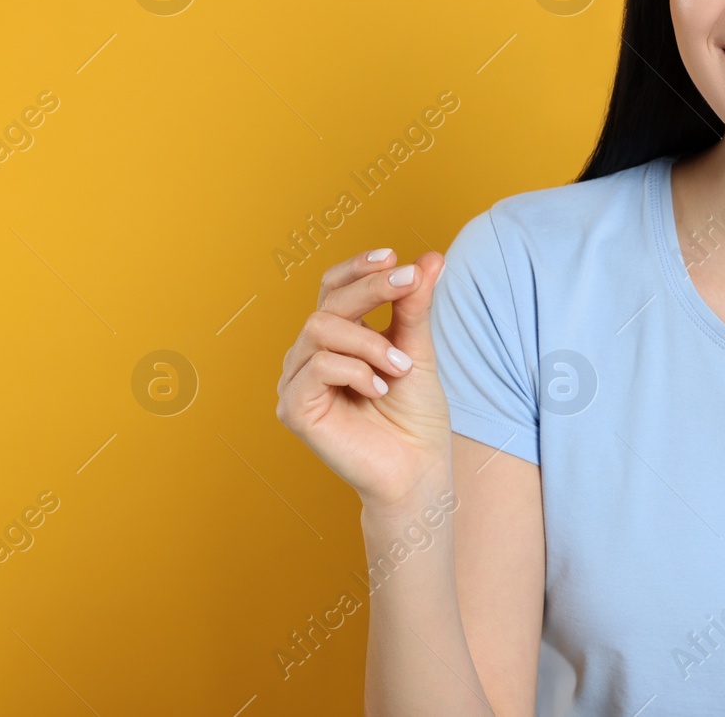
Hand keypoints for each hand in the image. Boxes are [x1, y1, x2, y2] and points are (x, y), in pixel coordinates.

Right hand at [276, 247, 453, 511]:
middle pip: (328, 302)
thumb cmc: (415, 414)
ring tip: (400, 367)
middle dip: (373, 288)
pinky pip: (316, 366)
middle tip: (411, 283)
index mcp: (335, 338)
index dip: (358, 267)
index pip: (333, 287)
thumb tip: (431, 258)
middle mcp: (308, 355)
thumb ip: (415, 305)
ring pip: (320, 329)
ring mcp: (297, 382)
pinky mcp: (293, 409)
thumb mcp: (416, 349)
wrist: (417, 467)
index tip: (395, 256)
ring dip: (369, 341)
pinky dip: (355, 370)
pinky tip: (379, 389)